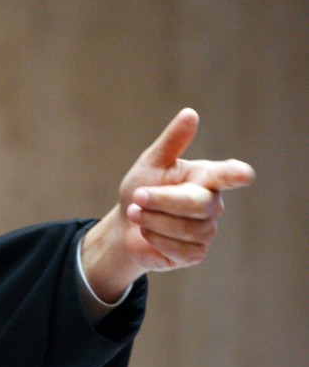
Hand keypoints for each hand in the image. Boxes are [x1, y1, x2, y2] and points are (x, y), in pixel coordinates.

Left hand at [82, 108, 255, 301]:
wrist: (124, 226)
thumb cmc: (140, 189)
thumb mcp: (150, 164)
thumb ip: (171, 142)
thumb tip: (191, 113)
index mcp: (204, 177)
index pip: (225, 175)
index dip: (234, 175)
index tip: (243, 174)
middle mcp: (212, 203)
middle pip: (196, 204)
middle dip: (160, 200)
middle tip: (137, 196)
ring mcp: (207, 230)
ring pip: (186, 228)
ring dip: (152, 220)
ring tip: (137, 214)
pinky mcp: (196, 253)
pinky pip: (179, 249)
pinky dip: (154, 239)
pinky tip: (146, 232)